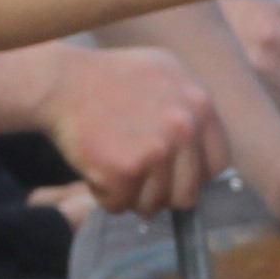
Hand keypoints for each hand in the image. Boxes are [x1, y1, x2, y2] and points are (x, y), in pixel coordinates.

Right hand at [34, 45, 224, 211]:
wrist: (61, 81)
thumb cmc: (108, 77)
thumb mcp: (165, 73)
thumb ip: (190, 108)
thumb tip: (203, 151)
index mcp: (200, 105)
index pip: (217, 164)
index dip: (194, 176)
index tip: (174, 176)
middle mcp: (184, 129)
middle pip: (187, 194)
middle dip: (162, 194)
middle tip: (137, 180)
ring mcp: (156, 152)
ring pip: (153, 205)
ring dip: (130, 195)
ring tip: (111, 165)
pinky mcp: (126, 171)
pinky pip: (119, 205)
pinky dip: (104, 195)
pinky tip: (95, 167)